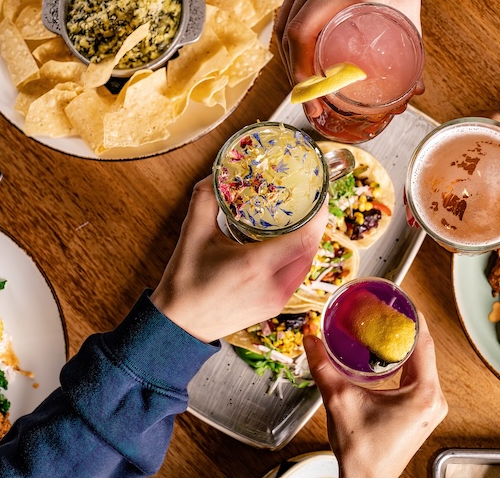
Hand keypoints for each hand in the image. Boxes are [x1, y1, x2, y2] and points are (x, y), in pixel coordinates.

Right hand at [150, 177, 327, 342]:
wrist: (179, 326)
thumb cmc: (185, 282)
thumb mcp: (192, 233)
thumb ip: (205, 198)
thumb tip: (218, 172)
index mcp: (256, 265)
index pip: (305, 237)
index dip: (320, 214)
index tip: (321, 193)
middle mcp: (273, 285)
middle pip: (312, 248)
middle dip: (316, 223)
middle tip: (311, 200)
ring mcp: (277, 300)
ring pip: (307, 264)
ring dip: (308, 241)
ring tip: (303, 218)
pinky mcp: (275, 307)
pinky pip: (297, 277)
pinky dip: (299, 258)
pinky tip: (290, 244)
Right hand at [274, 0, 430, 116]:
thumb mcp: (409, 1)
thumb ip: (412, 46)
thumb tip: (413, 88)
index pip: (302, 35)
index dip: (300, 72)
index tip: (311, 97)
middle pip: (286, 36)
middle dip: (294, 75)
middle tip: (310, 100)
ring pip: (282, 24)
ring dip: (289, 58)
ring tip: (304, 84)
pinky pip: (288, 9)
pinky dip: (291, 37)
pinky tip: (300, 53)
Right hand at [304, 313, 446, 477]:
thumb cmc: (362, 453)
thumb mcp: (339, 401)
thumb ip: (323, 367)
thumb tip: (311, 340)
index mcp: (423, 393)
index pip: (423, 341)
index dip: (411, 316)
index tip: (399, 299)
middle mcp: (433, 399)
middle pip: (423, 349)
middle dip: (403, 328)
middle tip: (385, 310)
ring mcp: (429, 406)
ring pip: (420, 363)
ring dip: (402, 345)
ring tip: (383, 327)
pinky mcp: (421, 411)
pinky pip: (416, 376)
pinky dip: (401, 361)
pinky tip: (385, 355)